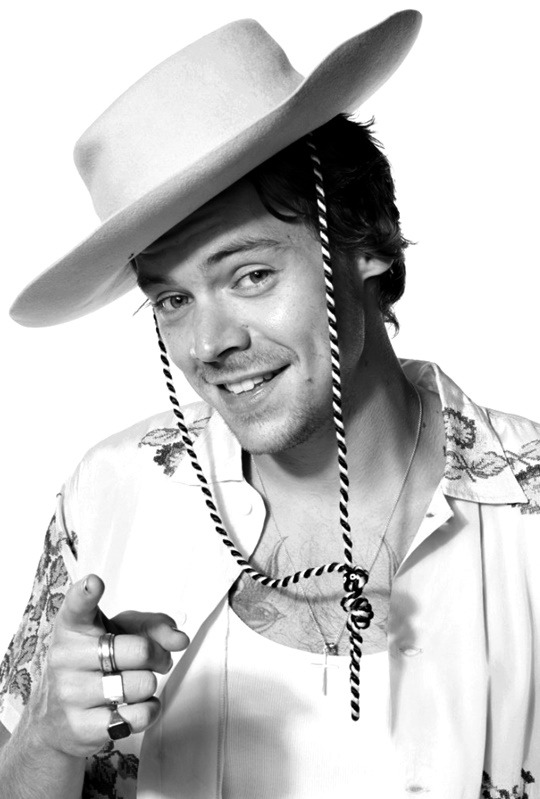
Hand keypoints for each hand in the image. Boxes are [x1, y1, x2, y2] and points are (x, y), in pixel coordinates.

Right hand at [28, 574, 188, 757]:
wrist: (56, 719)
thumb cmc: (97, 664)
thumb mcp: (121, 633)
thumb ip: (153, 626)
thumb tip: (179, 639)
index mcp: (73, 626)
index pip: (78, 605)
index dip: (87, 593)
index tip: (94, 584)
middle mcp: (66, 656)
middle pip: (139, 650)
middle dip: (159, 656)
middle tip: (155, 660)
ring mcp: (70, 693)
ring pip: (143, 685)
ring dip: (150, 685)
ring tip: (135, 685)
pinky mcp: (80, 727)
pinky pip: (138, 716)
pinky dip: (149, 710)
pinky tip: (134, 706)